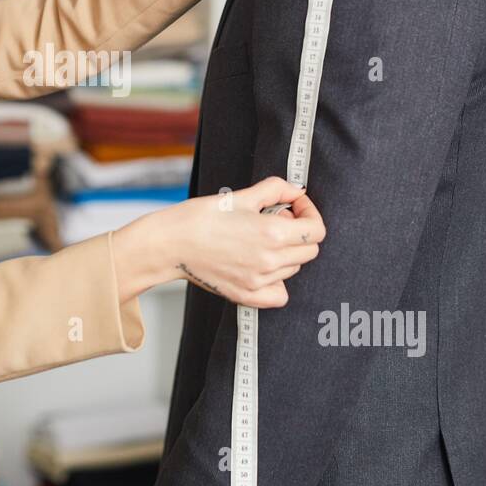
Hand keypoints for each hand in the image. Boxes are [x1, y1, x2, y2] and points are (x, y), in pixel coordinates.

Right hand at [111, 176, 325, 307]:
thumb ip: (276, 190)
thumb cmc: (200, 217)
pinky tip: (261, 266)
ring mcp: (258, 281)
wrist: (169, 244)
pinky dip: (278, 282)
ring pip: (294, 269)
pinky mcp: (246, 295)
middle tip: (275, 219)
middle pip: (309, 250)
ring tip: (259, 239)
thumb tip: (297, 192)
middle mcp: (269, 262)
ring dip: (286, 252)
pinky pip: (280, 294)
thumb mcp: (240, 196)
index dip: (310, 213)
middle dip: (299, 231)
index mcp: (271, 234)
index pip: (316, 230)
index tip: (295, 205)